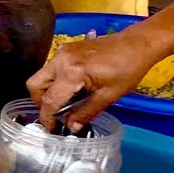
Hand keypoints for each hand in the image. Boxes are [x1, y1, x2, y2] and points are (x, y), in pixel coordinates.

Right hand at [27, 33, 152, 131]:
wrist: (138, 44)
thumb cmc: (129, 68)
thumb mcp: (108, 96)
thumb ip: (85, 113)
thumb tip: (71, 127)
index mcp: (72, 72)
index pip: (49, 100)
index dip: (47, 118)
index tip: (51, 128)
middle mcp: (61, 60)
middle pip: (35, 85)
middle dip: (41, 102)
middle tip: (55, 114)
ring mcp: (62, 52)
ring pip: (41, 76)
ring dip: (48, 91)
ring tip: (66, 101)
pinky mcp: (66, 49)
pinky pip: (51, 68)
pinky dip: (55, 81)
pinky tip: (72, 87)